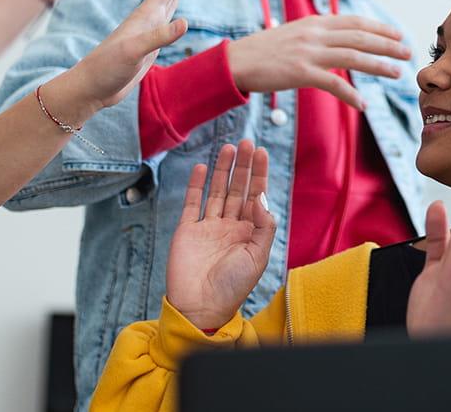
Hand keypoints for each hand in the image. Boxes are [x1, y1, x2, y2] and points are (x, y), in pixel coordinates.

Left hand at [67, 0, 200, 111]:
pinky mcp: (148, 45)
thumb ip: (158, 37)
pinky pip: (167, 19)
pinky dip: (175, 9)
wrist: (91, 87)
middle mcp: (148, 18)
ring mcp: (148, 30)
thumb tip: (185, 22)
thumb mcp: (133, 53)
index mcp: (146, 15)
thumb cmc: (107, 69)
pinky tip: (178, 12)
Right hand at [165, 140, 276, 330]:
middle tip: (247, 142)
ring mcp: (208, 227)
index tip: (261, 153)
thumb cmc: (233, 287)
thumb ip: (263, 228)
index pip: (256, 196)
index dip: (259, 175)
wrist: (200, 307)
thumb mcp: (257, 258)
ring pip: (217, 192)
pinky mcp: (187, 231)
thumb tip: (262, 200)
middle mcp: (229, 226)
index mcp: (249, 233)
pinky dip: (197, 185)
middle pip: (238, 189)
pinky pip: (193, 204)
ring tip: (229, 148)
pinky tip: (203, 168)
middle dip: (243, 166)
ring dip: (223, 170)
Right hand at [224, 15, 411, 109]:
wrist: (235, 61)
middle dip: (387, 44)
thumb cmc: (264, 50)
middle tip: (408, 52)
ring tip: (396, 74)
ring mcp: (308, 52)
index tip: (398, 34)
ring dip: (378, 66)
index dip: (379, 27)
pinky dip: (350, 94)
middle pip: (360, 37)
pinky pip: (332, 84)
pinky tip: (362, 105)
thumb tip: (340, 38)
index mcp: (314, 22)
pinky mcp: (300, 72)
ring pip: (353, 57)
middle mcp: (314, 34)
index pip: (355, 21)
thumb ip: (318, 34)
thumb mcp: (294, 33)